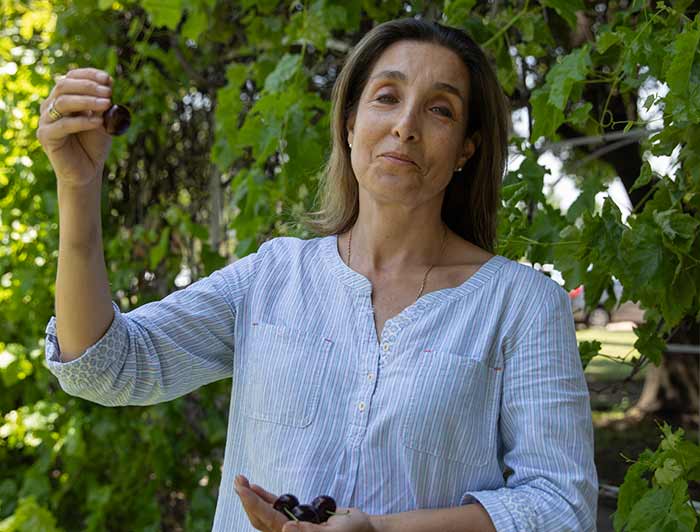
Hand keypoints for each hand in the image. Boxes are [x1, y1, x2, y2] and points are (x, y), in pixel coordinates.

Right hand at [37, 67, 113, 187]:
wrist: (88, 171)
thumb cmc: (94, 145)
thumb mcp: (103, 120)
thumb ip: (103, 103)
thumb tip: (109, 81)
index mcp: (63, 98)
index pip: (70, 77)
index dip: (88, 75)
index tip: (107, 79)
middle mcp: (51, 106)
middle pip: (64, 85)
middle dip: (88, 86)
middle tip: (108, 92)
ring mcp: (46, 120)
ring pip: (63, 102)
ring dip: (87, 100)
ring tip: (107, 103)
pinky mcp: (46, 136)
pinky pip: (63, 125)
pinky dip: (82, 121)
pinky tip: (98, 122)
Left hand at [234, 474, 375, 531]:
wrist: (364, 529)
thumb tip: (284, 528)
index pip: (267, 519)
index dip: (253, 503)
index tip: (242, 489)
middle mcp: (288, 531)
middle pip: (260, 516)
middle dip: (246, 498)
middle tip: (236, 479)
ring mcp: (291, 525)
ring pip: (264, 513)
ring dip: (252, 497)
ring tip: (240, 480)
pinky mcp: (297, 517)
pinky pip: (276, 507)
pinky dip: (265, 497)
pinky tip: (255, 486)